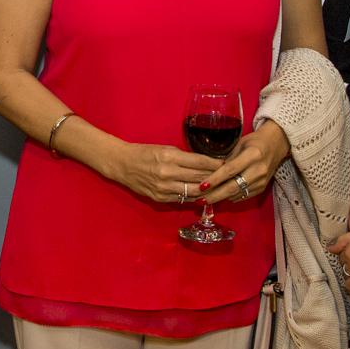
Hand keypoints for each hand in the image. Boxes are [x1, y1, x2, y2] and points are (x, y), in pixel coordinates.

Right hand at [103, 141, 219, 204]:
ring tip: (218, 187)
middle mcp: (167, 173)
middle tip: (227, 176)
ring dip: (208, 190)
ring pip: (194, 192)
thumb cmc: (145, 152)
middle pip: (200, 178)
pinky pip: (183, 200)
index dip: (216, 164)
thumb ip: (185, 157)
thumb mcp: (165, 148)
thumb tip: (206, 163)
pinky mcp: (160, 198)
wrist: (122, 164)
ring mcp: (164, 188)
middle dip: (215, 177)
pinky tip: (202, 194)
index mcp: (169, 157)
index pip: (200, 162)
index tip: (226, 163)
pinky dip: (194, 197)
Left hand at [197, 119, 289, 204]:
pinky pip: (244, 196)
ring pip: (237, 193)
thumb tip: (209, 172)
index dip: (215, 179)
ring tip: (206, 200)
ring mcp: (262, 181)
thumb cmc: (255, 141)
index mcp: (252, 155)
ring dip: (221, 198)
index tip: (201, 186)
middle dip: (215, 195)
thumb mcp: (239, 144)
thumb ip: (226, 158)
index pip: (230, 170)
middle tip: (200, 200)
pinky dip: (231, 197)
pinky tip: (220, 197)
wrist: (276, 145)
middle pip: (233, 186)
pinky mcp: (262, 188)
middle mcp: (258, 170)